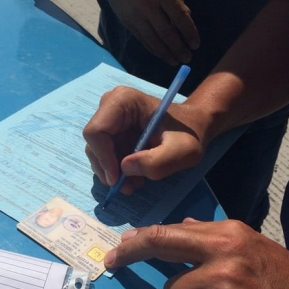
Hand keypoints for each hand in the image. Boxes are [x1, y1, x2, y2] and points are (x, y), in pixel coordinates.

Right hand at [83, 86, 205, 193]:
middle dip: (109, 169)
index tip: (118, 179)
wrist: (194, 127)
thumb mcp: (183, 151)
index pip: (96, 132)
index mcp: (122, 101)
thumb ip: (157, 162)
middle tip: (129, 187)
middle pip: (94, 144)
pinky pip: (105, 155)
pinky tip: (135, 178)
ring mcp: (109, 119)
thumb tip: (124, 168)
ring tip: (135, 184)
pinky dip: (117, 171)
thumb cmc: (190, 134)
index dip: (103, 158)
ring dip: (113, 173)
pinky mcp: (112, 132)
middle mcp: (109, 106)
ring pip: (97, 153)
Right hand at [97, 0, 199, 64]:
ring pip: (153, 40)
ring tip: (176, 61)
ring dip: (166, 53)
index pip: (179, 18)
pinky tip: (161, 54)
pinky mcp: (127, 21)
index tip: (196, 44)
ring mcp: (136, 15)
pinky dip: (153, 48)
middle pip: (167, 33)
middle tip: (188, 58)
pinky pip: (142, 38)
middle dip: (179, 48)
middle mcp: (149, 6)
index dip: (189, 33)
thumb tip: (186, 15)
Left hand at [103, 219, 288, 288]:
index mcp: (231, 232)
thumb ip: (216, 237)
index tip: (123, 244)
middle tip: (112, 260)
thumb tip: (180, 225)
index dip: (143, 238)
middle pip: (161, 243)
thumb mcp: (256, 251)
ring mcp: (223, 278)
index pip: (173, 230)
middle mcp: (224, 249)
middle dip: (131, 252)